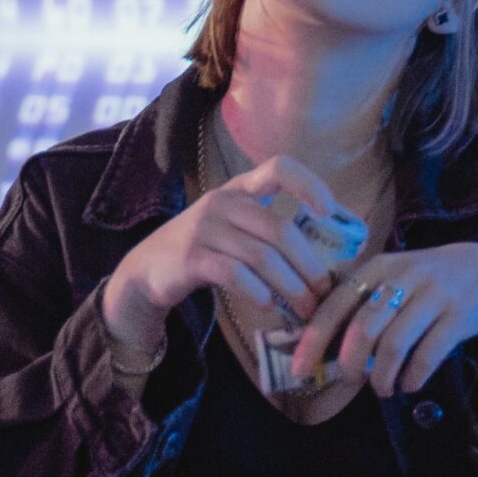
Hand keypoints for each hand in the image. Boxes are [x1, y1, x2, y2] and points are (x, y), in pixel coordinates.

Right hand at [102, 156, 360, 360]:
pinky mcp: (190, 258)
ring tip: (305, 308)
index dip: (309, 184)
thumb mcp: (235, 228)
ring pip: (262, 256)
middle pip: (279, 229)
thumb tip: (325, 262)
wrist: (146, 270)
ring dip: (291, 287)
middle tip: (324, 293)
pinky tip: (269, 305)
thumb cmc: (205, 249)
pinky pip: (234, 274)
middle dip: (309, 265)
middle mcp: (223, 201)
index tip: (331, 212)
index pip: (279, 168)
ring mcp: (204, 229)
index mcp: (240, 188)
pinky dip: (258, 292)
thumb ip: (270, 233)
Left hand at [290, 241, 477, 398]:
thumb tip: (325, 348)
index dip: (315, 339)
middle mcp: (406, 275)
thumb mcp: (399, 278)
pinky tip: (409, 384)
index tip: (300, 369)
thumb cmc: (435, 282)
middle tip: (349, 381)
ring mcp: (435, 294)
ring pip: (394, 343)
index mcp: (381, 265)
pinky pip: (428, 353)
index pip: (336, 302)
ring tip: (383, 389)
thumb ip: (366, 303)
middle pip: (364, 326)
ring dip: (383, 376)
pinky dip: (413, 375)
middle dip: (350, 363)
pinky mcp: (461, 314)